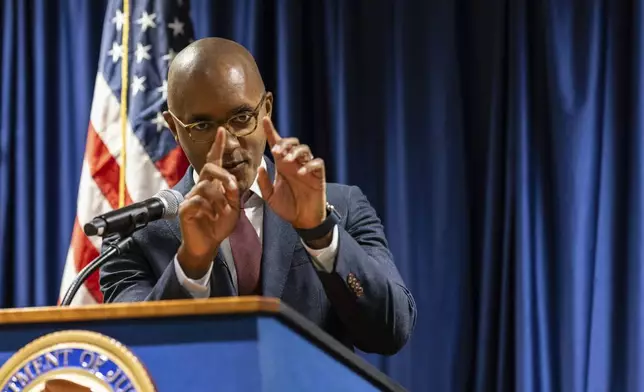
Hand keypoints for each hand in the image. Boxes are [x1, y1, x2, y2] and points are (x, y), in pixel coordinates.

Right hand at [177, 128, 239, 278]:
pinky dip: (207, 209)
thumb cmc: (219, 225)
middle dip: (223, 175)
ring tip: (221, 212)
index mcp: (212, 184)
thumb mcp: (234, 210)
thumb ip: (235, 195)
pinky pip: (196, 201)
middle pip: (208, 169)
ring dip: (218, 199)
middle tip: (232, 186)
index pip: (214, 162)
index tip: (222, 130)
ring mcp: (190, 197)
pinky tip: (209, 217)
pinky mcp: (184, 209)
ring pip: (205, 187)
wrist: (207, 244)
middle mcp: (199, 187)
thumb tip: (232, 183)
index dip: (217, 147)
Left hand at [257, 117, 326, 229]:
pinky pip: (317, 163)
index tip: (264, 120)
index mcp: (282, 166)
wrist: (303, 220)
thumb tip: (259, 167)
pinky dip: (309, 165)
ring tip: (287, 161)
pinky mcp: (318, 176)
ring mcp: (307, 169)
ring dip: (295, 152)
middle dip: (284, 143)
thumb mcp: (270, 197)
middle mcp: (295, 164)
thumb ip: (263, 183)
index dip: (271, 132)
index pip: (277, 144)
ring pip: (305, 149)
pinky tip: (300, 173)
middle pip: (292, 143)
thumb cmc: (287, 207)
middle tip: (276, 151)